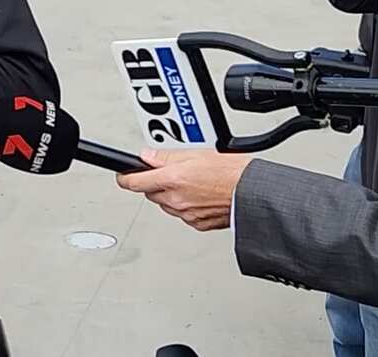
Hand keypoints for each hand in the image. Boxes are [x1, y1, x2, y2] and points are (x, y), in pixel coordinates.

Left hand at [115, 149, 253, 231]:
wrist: (255, 194)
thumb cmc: (234, 173)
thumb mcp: (197, 154)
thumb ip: (167, 156)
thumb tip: (148, 156)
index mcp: (173, 179)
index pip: (134, 182)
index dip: (125, 177)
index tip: (122, 175)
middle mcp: (176, 199)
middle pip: (150, 193)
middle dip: (154, 183)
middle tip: (169, 173)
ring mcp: (186, 214)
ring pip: (165, 204)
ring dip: (169, 195)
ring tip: (190, 183)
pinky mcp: (198, 224)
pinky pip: (182, 214)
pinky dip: (184, 206)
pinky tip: (199, 196)